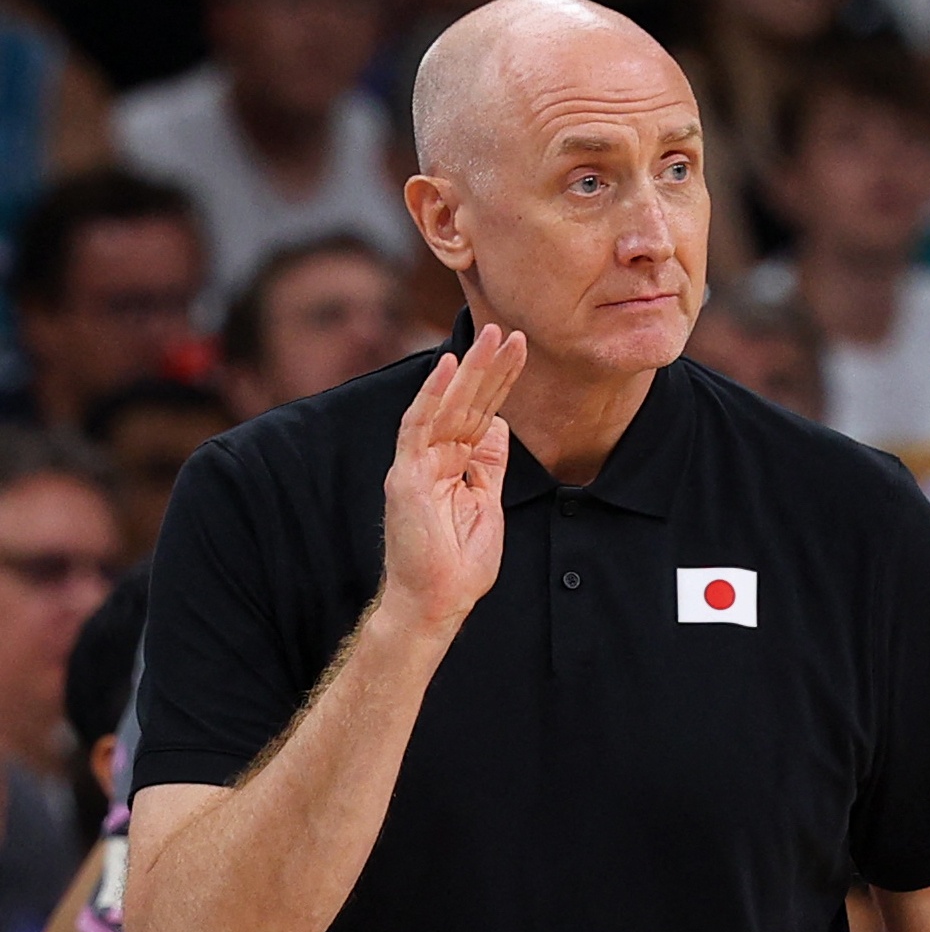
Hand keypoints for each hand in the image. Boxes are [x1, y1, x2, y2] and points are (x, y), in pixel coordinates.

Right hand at [381, 323, 526, 634]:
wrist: (438, 602)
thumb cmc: (459, 564)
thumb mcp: (488, 504)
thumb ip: (489, 464)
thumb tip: (499, 425)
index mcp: (455, 463)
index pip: (481, 412)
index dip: (500, 381)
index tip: (519, 349)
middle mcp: (433, 457)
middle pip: (466, 402)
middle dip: (489, 365)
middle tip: (510, 329)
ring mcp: (418, 464)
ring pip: (446, 406)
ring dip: (470, 369)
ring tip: (490, 335)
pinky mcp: (407, 476)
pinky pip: (419, 426)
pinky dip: (433, 395)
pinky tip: (449, 364)